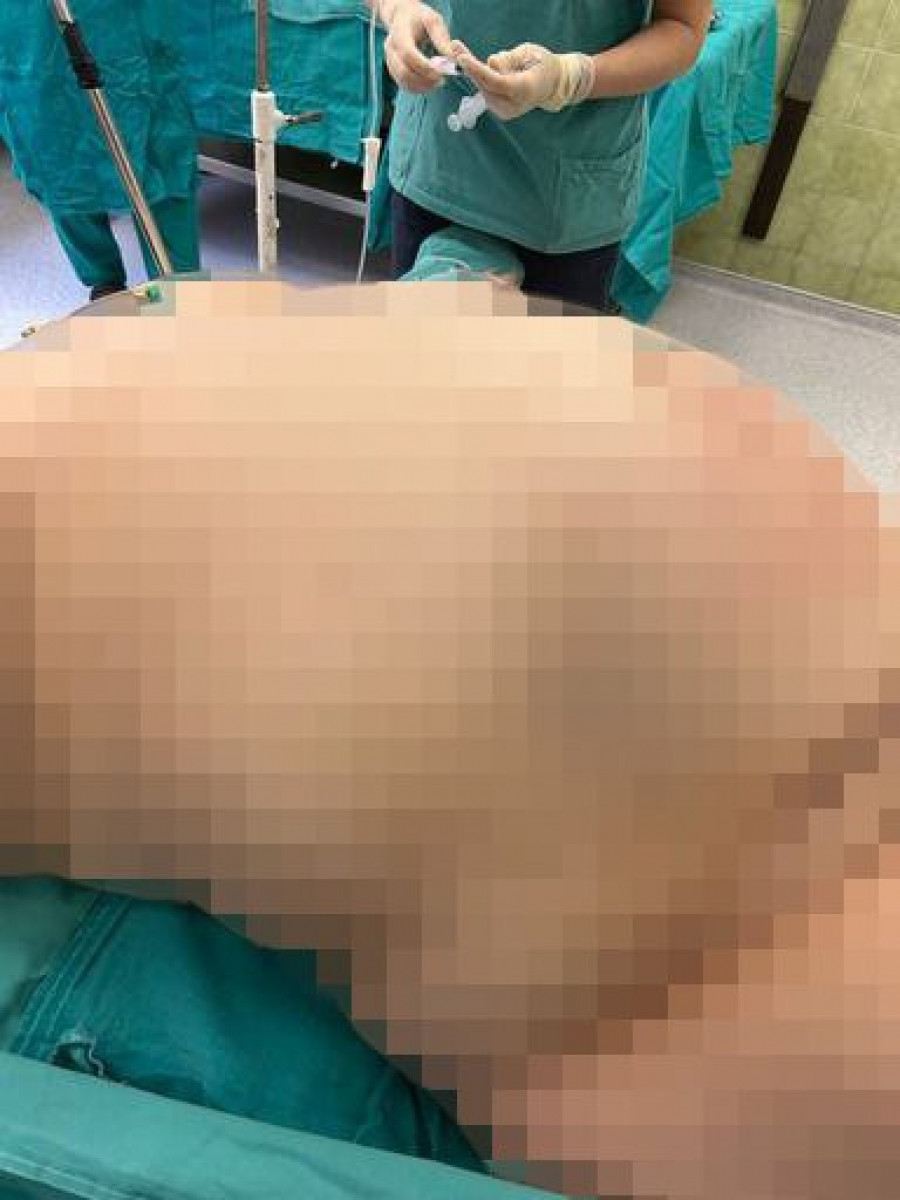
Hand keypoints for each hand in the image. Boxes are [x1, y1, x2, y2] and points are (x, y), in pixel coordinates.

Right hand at [382, 1, 454, 93]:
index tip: (440, 72)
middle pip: (404, 72)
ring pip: (404, 82)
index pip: (408, 54)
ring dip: (422, 87)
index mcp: (399, 33)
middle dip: (424, 80)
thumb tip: (453, 59)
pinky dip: (418, 88)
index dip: (424, 67)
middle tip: (441, 80)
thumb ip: (442, 39)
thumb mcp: (433, 20)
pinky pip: (404, 84)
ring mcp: (390, 60)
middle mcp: (391, 48)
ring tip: (437, 82)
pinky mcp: (393, 70)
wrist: (402, 18)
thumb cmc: (419, 18)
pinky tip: (429, 83)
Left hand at [455, 42, 594, 118]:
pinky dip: (483, 79)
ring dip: (479, 72)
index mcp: (524, 90)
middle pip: (485, 86)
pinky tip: (490, 71)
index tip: (462, 58)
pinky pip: (485, 92)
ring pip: (483, 88)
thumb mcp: (528, 53)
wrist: (552, 85)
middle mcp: (513, 105)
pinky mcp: (500, 112)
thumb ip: (508, 59)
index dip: (478, 70)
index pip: (496, 82)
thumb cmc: (542, 64)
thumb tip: (490, 64)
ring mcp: (506, 112)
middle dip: (471, 67)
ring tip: (486, 60)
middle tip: (456, 46)